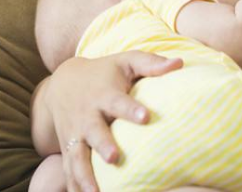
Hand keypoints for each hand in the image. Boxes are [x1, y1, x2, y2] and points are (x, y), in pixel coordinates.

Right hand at [45, 52, 182, 191]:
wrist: (61, 85)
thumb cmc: (104, 73)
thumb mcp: (125, 61)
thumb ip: (151, 63)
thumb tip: (180, 63)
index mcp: (104, 95)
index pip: (118, 102)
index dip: (131, 109)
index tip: (145, 117)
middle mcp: (87, 116)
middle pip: (94, 131)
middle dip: (102, 144)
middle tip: (113, 158)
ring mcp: (74, 135)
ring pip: (76, 156)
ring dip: (84, 174)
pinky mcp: (67, 149)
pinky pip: (68, 170)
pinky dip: (73, 186)